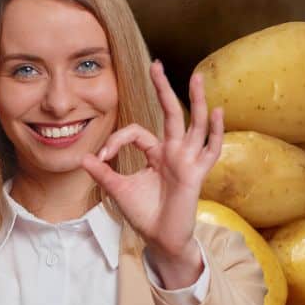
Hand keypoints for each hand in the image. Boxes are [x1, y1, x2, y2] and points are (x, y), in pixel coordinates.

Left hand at [81, 60, 223, 280]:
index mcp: (155, 154)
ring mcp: (187, 161)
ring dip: (196, 101)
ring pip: (194, 124)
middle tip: (156, 65)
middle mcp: (174, 152)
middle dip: (163, 89)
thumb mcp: (119, 190)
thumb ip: (104, 173)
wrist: (161, 239)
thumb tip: (84, 158)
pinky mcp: (196, 174)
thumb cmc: (145, 215)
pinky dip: (216, 132)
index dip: (117, 139)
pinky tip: (219, 112)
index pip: (137, 132)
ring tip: (197, 78)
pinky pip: (210, 150)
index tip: (103, 156)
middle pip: (171, 114)